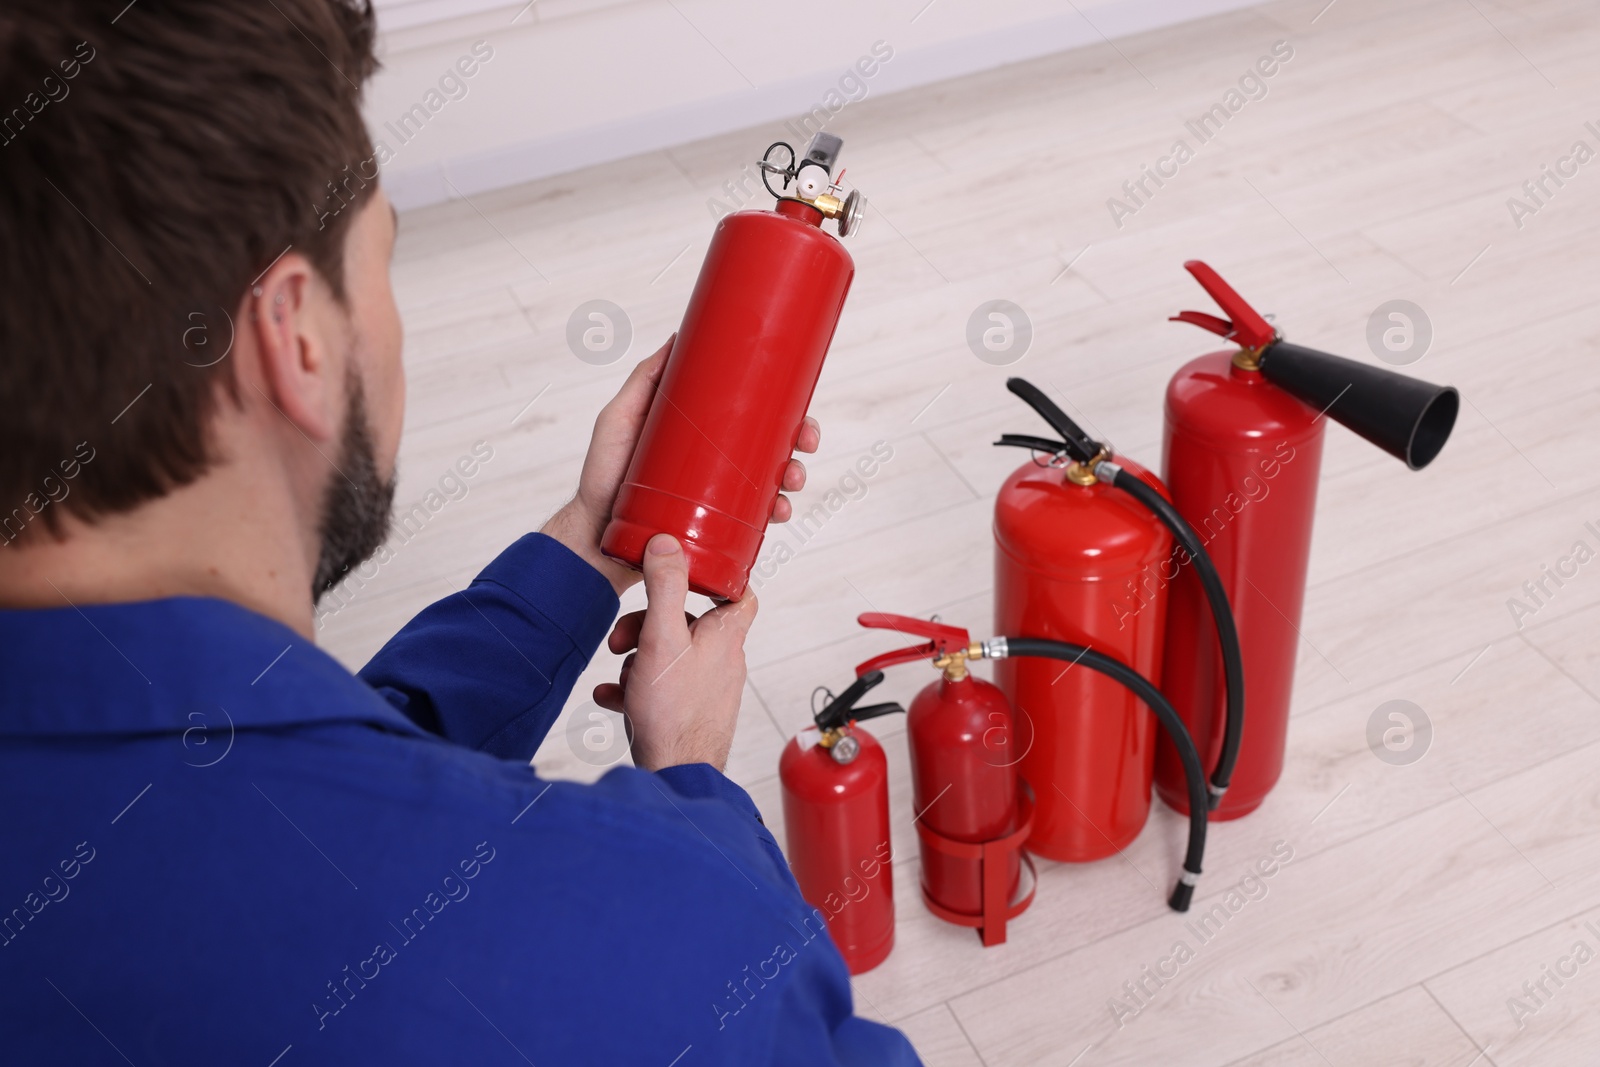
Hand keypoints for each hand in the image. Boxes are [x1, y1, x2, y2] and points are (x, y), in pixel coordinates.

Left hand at [541, 336, 821, 593]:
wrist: (593, 535)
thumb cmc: (603, 475)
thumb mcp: (619, 418)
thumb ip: (643, 380)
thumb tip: (676, 338)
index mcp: (704, 433)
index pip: (754, 417)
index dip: (787, 412)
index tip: (802, 408)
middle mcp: (717, 463)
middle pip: (772, 447)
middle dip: (799, 444)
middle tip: (804, 444)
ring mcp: (719, 496)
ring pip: (770, 483)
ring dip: (792, 479)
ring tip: (790, 483)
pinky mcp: (715, 526)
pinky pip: (754, 520)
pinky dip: (774, 513)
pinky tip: (779, 512)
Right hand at [593, 534, 755, 770]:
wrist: (675, 776)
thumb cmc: (674, 712)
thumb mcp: (662, 637)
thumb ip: (664, 587)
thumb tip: (667, 541)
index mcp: (725, 635)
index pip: (740, 592)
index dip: (716, 578)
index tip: (685, 572)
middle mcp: (722, 660)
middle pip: (687, 624)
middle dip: (648, 624)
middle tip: (622, 638)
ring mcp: (706, 688)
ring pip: (670, 656)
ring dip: (638, 659)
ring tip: (620, 672)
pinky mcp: (688, 713)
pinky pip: (660, 689)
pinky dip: (634, 688)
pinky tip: (612, 697)